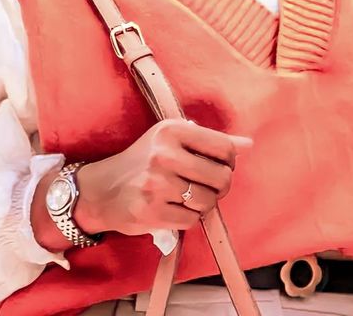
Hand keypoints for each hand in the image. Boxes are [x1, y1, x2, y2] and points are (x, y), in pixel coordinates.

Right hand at [73, 117, 253, 237]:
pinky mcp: (151, 211)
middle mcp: (164, 155)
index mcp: (172, 131)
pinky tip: (175, 208)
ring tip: (190, 197)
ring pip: (208, 202)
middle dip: (220, 186)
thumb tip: (248, 144)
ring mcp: (157, 185)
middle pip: (222, 178)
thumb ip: (211, 141)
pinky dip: (188, 218)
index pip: (224, 148)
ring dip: (204, 204)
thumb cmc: (144, 160)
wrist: (104, 189)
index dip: (229, 162)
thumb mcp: (172, 140)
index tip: (218, 165)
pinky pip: (191, 220)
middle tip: (207, 185)